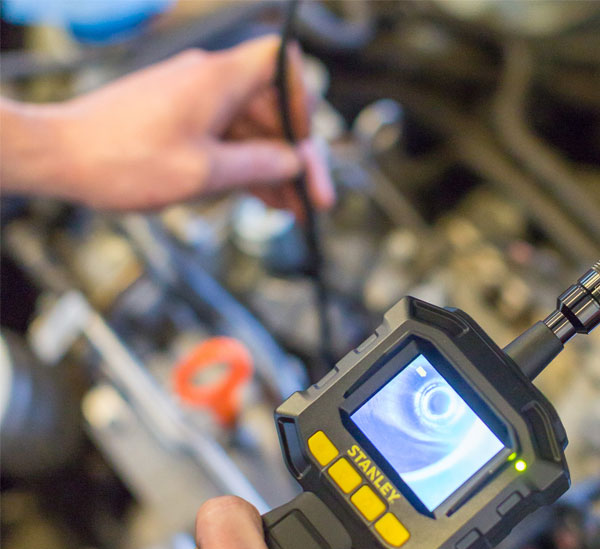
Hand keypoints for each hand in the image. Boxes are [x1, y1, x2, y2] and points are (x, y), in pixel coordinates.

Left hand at [0, 36, 333, 211]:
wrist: (61, 156)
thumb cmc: (125, 160)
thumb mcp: (205, 172)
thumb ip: (259, 165)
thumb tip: (295, 163)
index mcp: (220, 80)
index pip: (281, 61)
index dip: (303, 99)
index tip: (304, 142)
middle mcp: (211, 82)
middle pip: (273, 110)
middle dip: (297, 157)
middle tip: (316, 202)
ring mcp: (195, 102)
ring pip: (252, 132)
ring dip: (275, 171)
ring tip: (293, 213)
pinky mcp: (182, 121)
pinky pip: (228, 140)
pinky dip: (248, 168)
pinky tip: (266, 200)